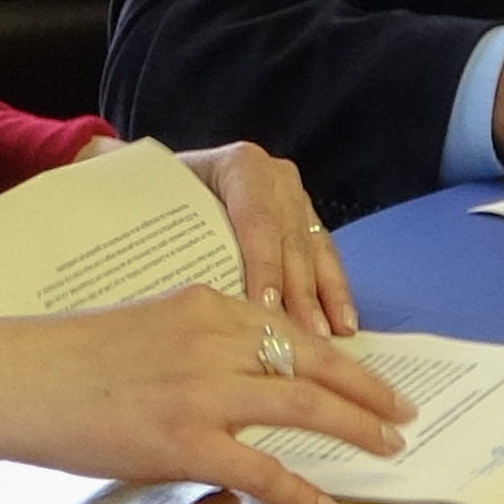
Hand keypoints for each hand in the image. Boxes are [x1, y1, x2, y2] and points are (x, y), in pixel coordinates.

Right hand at [0, 287, 413, 503]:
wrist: (16, 378)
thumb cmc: (66, 356)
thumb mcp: (145, 324)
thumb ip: (196, 342)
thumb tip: (237, 376)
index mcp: (202, 303)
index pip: (288, 325)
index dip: (335, 354)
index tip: (365, 373)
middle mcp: (212, 338)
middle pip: (311, 359)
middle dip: (365, 389)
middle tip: (400, 412)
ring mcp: (201, 390)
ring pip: (302, 403)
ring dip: (354, 427)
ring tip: (387, 448)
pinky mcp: (184, 441)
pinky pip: (261, 468)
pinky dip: (301, 490)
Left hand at [173, 141, 357, 335]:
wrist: (171, 176)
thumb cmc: (163, 196)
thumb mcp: (161, 200)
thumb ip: (168, 231)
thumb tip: (175, 281)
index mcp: (240, 166)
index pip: (256, 220)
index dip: (264, 265)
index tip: (266, 305)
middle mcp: (275, 178)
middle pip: (289, 239)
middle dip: (298, 292)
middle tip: (302, 337)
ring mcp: (295, 198)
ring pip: (313, 251)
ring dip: (322, 297)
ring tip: (327, 337)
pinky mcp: (306, 219)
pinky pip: (324, 256)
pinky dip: (333, 291)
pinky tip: (342, 322)